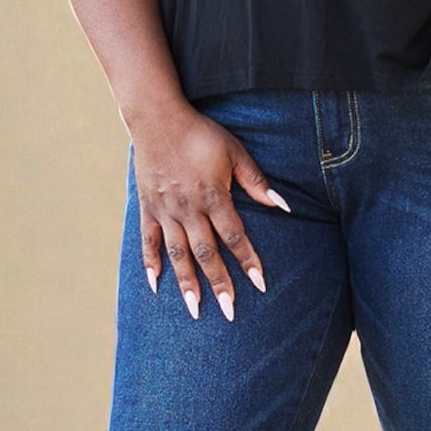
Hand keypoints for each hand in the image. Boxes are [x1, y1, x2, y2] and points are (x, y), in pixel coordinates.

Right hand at [125, 104, 289, 320]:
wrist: (157, 118)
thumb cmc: (201, 134)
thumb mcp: (235, 152)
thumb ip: (256, 181)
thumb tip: (282, 205)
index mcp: (213, 196)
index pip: (234, 236)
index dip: (248, 260)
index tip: (260, 284)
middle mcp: (188, 209)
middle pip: (207, 253)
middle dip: (220, 284)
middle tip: (229, 312)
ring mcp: (165, 210)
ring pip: (178, 254)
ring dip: (187, 283)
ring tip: (195, 309)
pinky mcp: (147, 207)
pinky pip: (149, 241)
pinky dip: (151, 263)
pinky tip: (156, 285)